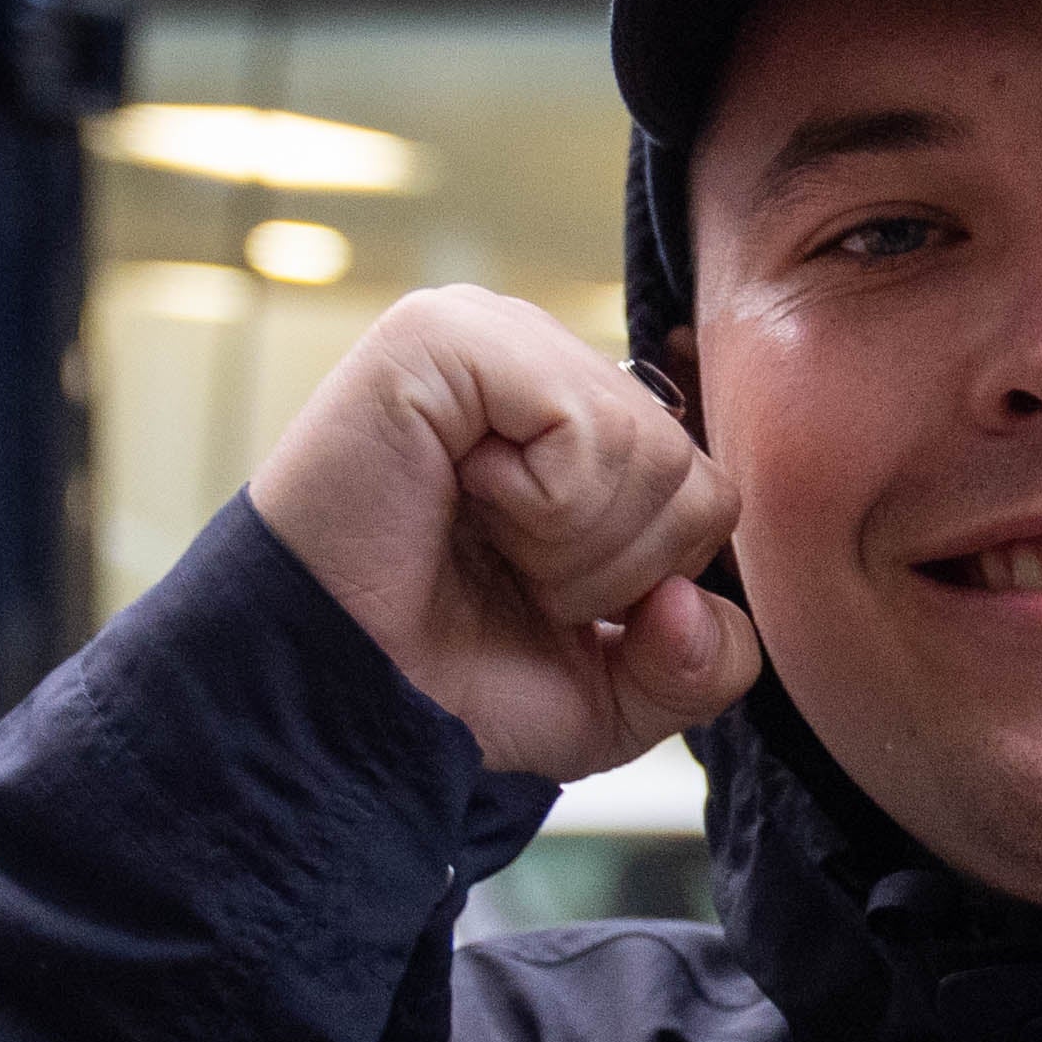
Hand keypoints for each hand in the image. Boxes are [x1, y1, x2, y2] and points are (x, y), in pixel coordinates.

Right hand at [244, 288, 759, 779]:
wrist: (334, 706)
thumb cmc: (448, 683)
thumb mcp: (613, 696)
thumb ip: (703, 663)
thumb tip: (696, 601)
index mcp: (582, 420)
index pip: (708, 491)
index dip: (645, 583)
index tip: (544, 601)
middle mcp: (543, 361)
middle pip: (690, 476)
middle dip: (610, 573)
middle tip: (505, 574)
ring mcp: (492, 335)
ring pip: (648, 453)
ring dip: (568, 546)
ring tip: (478, 539)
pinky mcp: (445, 335)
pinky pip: (583, 426)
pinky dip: (541, 505)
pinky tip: (462, 500)